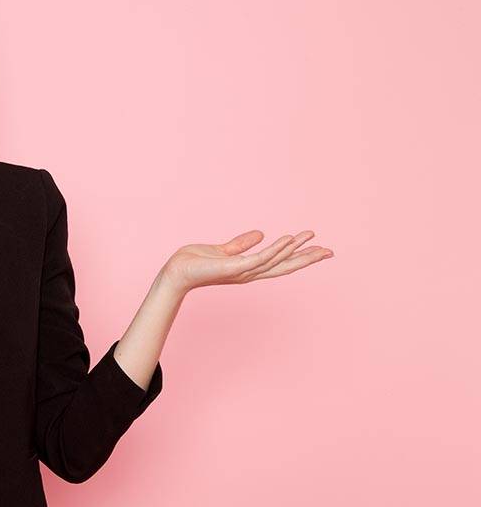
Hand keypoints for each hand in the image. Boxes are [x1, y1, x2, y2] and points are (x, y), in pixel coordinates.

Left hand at [161, 230, 332, 293]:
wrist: (175, 272)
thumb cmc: (195, 263)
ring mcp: (242, 271)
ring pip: (275, 261)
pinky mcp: (232, 267)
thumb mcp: (223, 250)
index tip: (320, 249)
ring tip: (311, 237)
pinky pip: (259, 258)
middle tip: (330, 251)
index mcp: (249, 268)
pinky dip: (275, 249)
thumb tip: (260, 233)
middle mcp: (249, 272)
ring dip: (294, 248)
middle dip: (307, 259)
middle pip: (284, 267)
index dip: (299, 256)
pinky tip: (288, 240)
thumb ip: (241, 244)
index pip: (280, 263)